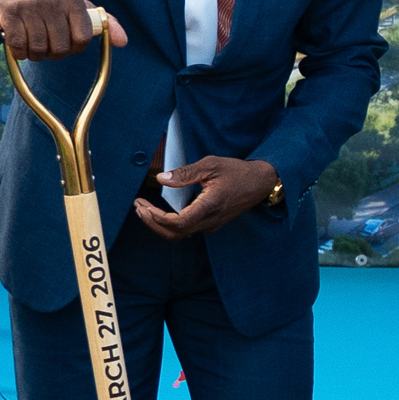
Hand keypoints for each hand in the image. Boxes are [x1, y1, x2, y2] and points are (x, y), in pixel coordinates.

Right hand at [0, 0, 120, 61]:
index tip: (68, 42)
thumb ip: (102, 23)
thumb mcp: (76, 7)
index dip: (75, 48)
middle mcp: (53, 0)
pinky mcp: (10, 14)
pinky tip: (19, 42)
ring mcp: (30, 6)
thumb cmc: (49, 4)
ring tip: (33, 41)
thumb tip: (123, 41)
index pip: (83, 38)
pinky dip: (19, 52)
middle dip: (54, 53)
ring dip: (35, 54)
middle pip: (61, 48)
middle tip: (47, 42)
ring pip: (39, 51)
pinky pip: (19, 48)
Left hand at [131, 152, 274, 239]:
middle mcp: (210, 221)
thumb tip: (161, 179)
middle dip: (152, 223)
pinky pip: (187, 230)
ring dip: (159, 225)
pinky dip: (169, 224)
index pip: (178, 223)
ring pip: (180, 235)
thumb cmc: (237, 171)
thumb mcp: (211, 165)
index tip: (144, 206)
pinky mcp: (211, 224)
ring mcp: (211, 225)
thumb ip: (185, 173)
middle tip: (138, 207)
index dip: (157, 218)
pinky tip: (161, 212)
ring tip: (144, 209)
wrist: (260, 182)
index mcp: (210, 206)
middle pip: (174, 234)